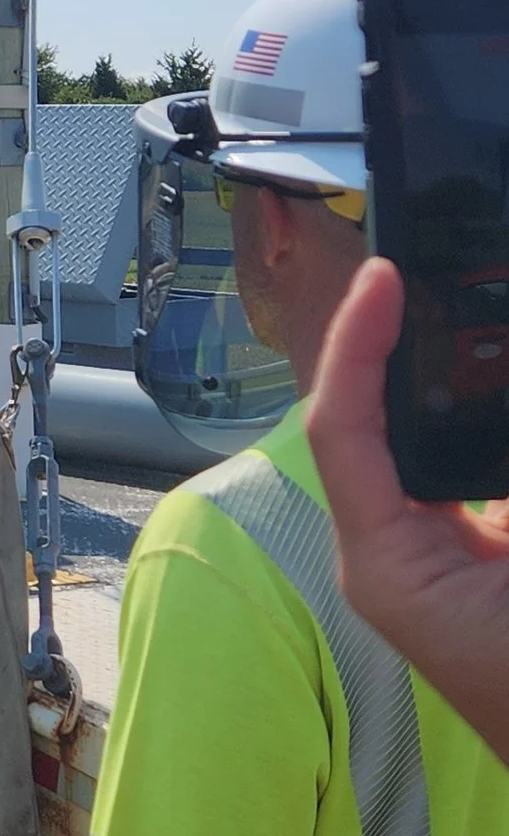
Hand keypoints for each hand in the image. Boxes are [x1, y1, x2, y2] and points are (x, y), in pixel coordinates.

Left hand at [308, 256, 508, 764]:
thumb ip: (499, 495)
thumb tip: (491, 412)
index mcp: (387, 562)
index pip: (342, 427)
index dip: (356, 343)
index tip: (386, 276)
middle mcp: (395, 550)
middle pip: (383, 419)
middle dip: (409, 346)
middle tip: (433, 274)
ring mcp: (437, 550)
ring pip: (434, 439)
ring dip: (461, 384)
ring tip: (463, 309)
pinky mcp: (476, 551)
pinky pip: (470, 469)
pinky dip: (483, 424)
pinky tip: (492, 380)